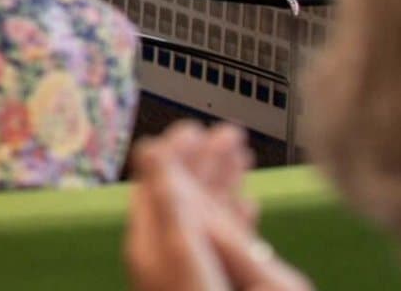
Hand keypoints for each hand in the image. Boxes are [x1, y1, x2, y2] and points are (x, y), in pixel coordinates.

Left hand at [124, 122, 310, 290]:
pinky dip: (236, 217)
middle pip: (183, 194)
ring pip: (206, 215)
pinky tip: (249, 204)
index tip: (195, 126)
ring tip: (244, 156)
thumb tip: (151, 151)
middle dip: (206, 161)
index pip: (158, 182)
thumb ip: (170, 202)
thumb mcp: (185, 251)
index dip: (176, 151)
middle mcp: (164, 254)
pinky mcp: (210, 283)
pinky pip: (221, 243)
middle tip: (230, 135)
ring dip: (223, 182)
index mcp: (151, 242)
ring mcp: (188, 270)